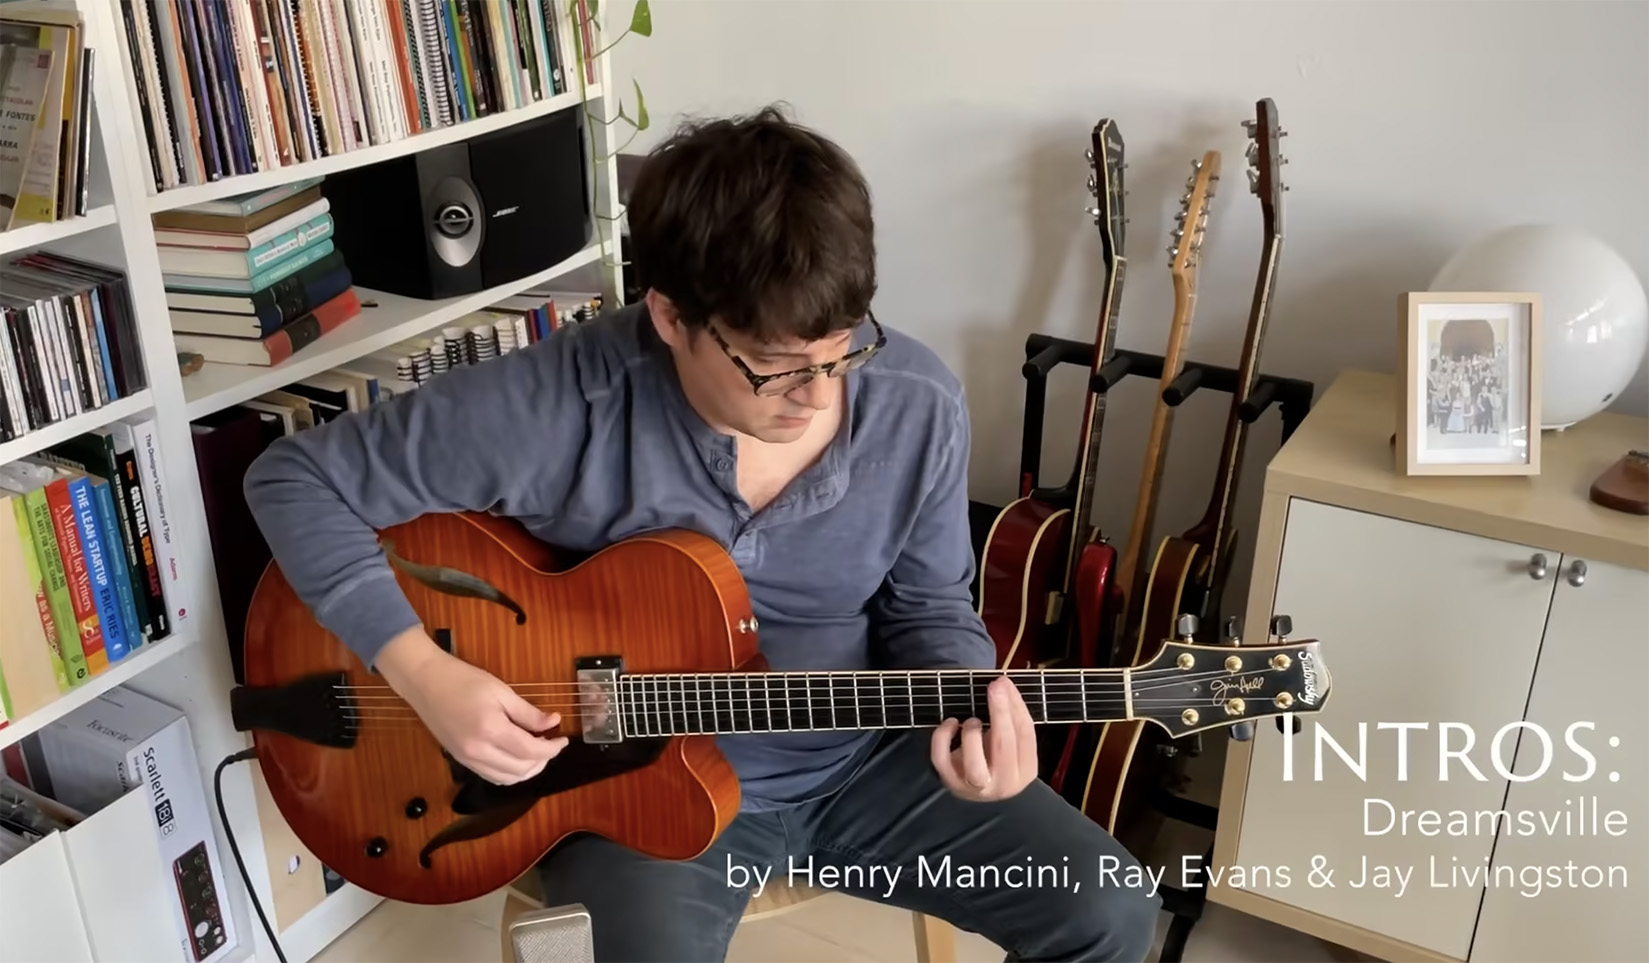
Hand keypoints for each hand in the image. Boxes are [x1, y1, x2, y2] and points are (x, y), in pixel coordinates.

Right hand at [376, 628, 568, 784]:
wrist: (425, 682)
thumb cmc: (463, 680)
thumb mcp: (502, 691)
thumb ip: (528, 713)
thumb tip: (554, 723)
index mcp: (491, 730)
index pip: (531, 751)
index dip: (552, 749)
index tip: (563, 739)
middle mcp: (478, 751)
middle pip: (521, 770)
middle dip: (543, 761)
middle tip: (551, 744)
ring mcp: (467, 759)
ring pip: (506, 779)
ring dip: (527, 770)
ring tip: (537, 751)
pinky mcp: (461, 760)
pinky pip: (491, 776)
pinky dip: (509, 772)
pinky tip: (516, 756)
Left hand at [929, 675, 1037, 801]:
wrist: (978, 788)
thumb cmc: (996, 758)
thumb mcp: (1012, 743)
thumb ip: (1011, 719)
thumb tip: (1003, 685)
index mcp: (1025, 770)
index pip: (1026, 736)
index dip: (1016, 706)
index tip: (1006, 683)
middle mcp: (1004, 783)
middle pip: (1003, 747)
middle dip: (999, 713)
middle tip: (994, 688)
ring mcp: (976, 787)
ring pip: (974, 765)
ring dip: (972, 734)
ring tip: (973, 720)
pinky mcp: (951, 781)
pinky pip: (942, 759)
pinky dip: (942, 737)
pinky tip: (951, 723)